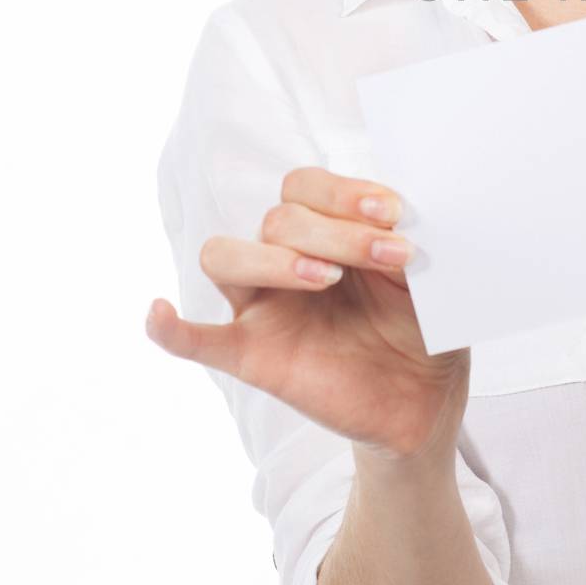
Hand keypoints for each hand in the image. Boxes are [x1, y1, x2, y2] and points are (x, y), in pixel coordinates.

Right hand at [146, 167, 467, 463]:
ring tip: (329, 278)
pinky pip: (196, 341)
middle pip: (277, 219)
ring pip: (226, 256)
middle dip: (336, 230)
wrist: (426, 398)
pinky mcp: (253, 356)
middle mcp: (286, 259)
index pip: (305, 186)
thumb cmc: (421, 324)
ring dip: (274, 259)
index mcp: (324, 229)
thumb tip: (397, 218)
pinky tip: (159, 312)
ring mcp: (265, 307)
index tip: (392, 211)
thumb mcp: (422, 278)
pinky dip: (170, 327)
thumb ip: (402, 243)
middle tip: (392, 255)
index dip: (343, 191)